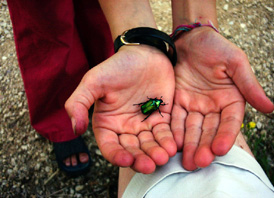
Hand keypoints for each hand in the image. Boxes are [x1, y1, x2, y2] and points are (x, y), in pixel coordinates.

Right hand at [65, 45, 176, 173]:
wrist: (145, 53)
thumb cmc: (117, 67)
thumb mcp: (93, 81)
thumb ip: (79, 103)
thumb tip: (75, 129)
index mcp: (107, 123)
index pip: (110, 146)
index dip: (117, 156)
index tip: (126, 159)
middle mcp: (125, 128)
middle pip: (132, 150)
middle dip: (141, 159)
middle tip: (150, 165)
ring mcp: (144, 124)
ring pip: (149, 145)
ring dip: (156, 153)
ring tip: (163, 157)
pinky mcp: (161, 118)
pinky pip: (165, 134)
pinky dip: (168, 141)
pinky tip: (172, 146)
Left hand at [171, 27, 273, 169]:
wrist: (190, 38)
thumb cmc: (216, 47)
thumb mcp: (235, 62)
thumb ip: (249, 85)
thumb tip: (270, 108)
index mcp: (230, 100)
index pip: (229, 122)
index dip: (225, 135)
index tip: (221, 149)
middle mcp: (212, 107)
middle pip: (209, 130)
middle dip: (204, 146)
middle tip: (199, 162)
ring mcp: (194, 106)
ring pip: (192, 129)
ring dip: (189, 145)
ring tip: (187, 161)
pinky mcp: (177, 102)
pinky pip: (175, 119)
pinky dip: (174, 131)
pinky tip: (172, 144)